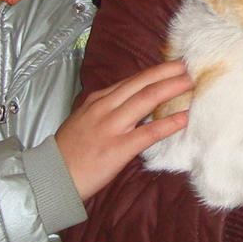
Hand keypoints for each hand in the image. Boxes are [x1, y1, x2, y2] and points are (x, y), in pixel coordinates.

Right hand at [55, 60, 192, 198]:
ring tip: (190, 82)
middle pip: (141, 83)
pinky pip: (147, 133)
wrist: (53, 176)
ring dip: (170, 89)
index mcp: (97, 100)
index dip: (155, 72)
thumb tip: (132, 104)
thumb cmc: (69, 151)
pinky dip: (167, 124)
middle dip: (166, 72)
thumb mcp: (84, 120)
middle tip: (187, 65)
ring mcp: (111, 127)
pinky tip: (183, 118)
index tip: (173, 66)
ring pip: (145, 100)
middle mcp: (104, 107)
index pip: (131, 81)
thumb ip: (106, 109)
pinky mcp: (117, 148)